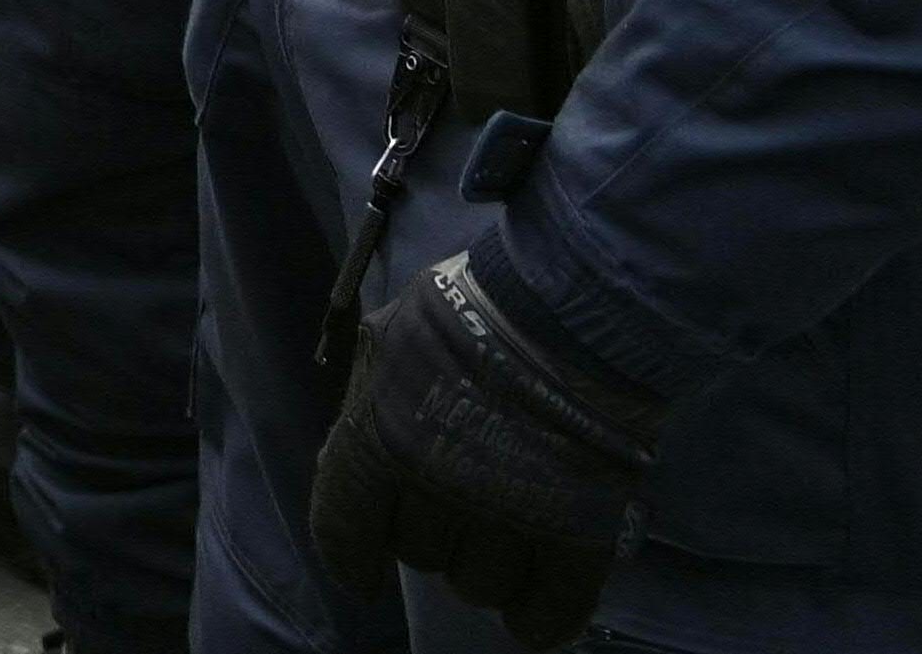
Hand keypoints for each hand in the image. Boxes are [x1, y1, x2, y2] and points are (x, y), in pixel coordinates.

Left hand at [310, 254, 664, 649]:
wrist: (576, 304)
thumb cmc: (476, 308)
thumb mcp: (393, 343)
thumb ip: (375, 404)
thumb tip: (359, 455)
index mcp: (377, 435)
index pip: (343, 524)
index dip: (351, 556)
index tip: (364, 575)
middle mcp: (433, 486)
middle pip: (421, 554)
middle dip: (436, 536)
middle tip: (463, 505)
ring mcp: (507, 514)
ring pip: (480, 585)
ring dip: (489, 568)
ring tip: (509, 531)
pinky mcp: (578, 532)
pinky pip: (550, 607)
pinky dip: (542, 616)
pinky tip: (540, 609)